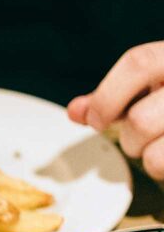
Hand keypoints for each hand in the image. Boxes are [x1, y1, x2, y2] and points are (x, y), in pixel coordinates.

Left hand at [69, 42, 163, 180]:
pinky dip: (161, 168)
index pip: (139, 63)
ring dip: (146, 156)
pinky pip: (163, 166)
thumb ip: (114, 96)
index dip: (107, 96)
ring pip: (152, 154)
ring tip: (159, 144)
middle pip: (140, 120)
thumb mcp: (152, 85)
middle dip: (129, 138)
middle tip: (139, 136)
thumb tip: (76, 111)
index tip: (97, 119)